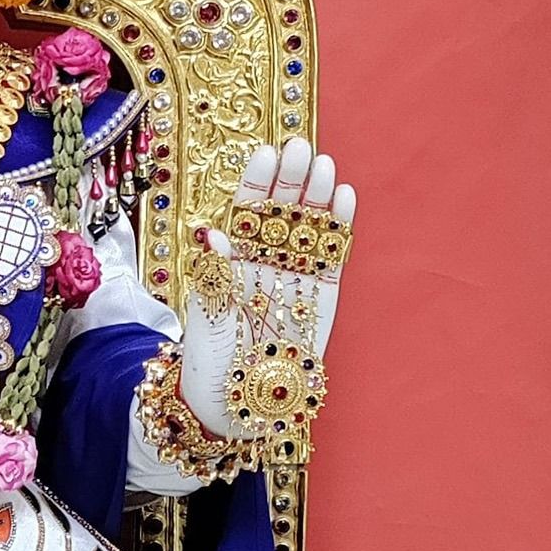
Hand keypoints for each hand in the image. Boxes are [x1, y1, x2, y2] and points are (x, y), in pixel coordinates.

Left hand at [177, 140, 356, 438]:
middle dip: (291, 180)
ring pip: (309, 229)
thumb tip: (214, 233)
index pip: (245, 212)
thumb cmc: (210, 361)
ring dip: (317, 197)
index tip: (265, 154)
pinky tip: (344, 197)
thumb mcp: (205, 315)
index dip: (256, 184)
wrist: (235, 403)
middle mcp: (265, 263)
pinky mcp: (323, 298)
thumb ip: (214, 274)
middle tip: (301, 147)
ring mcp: (295, 278)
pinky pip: (332, 257)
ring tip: (324, 165)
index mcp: (233, 260)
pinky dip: (340, 228)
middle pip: (280, 213)